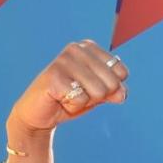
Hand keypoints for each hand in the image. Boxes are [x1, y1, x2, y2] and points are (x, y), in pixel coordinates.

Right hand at [8, 40, 128, 133]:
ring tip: (69, 97)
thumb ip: (114, 91)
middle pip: (112, 82)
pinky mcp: (54, 76)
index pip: (121, 72)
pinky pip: (81, 99)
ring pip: (98, 91)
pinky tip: (60, 100)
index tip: (90, 88)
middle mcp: (76, 48)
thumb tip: (122, 93)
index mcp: (89, 47)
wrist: (40, 114)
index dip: (110, 89)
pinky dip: (73, 106)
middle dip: (98, 97)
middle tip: (78, 94)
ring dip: (85, 102)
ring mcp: (63, 60)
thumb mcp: (98, 95)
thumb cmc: (71, 100)